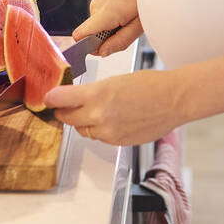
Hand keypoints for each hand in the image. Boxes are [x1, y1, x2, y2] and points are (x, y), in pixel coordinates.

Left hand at [45, 70, 188, 144]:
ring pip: (82, 130)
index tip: (49, 98)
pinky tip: (112, 119)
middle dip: (65, 111)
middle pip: (66, 118)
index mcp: (97, 94)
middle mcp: (99, 115)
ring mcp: (108, 132)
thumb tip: (72, 98)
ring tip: (96, 111)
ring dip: (83, 122)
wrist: (174, 100)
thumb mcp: (115, 81)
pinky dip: (99, 130)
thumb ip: (92, 92)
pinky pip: (99, 137)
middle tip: (66, 105)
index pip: (59, 99)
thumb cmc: (150, 85)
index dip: (52, 98)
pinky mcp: (117, 142)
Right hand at [75, 0, 142, 55]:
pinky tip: (130, 12)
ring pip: (99, 26)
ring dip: (114, 28)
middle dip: (109, 38)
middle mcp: (97, 6)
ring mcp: (99, 0)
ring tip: (133, 18)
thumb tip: (102, 52)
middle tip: (130, 29)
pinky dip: (116, 19)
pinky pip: (104, 17)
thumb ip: (120, 41)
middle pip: (92, 34)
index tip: (106, 50)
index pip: (80, 36)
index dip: (89, 48)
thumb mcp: (140, 25)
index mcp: (105, 13)